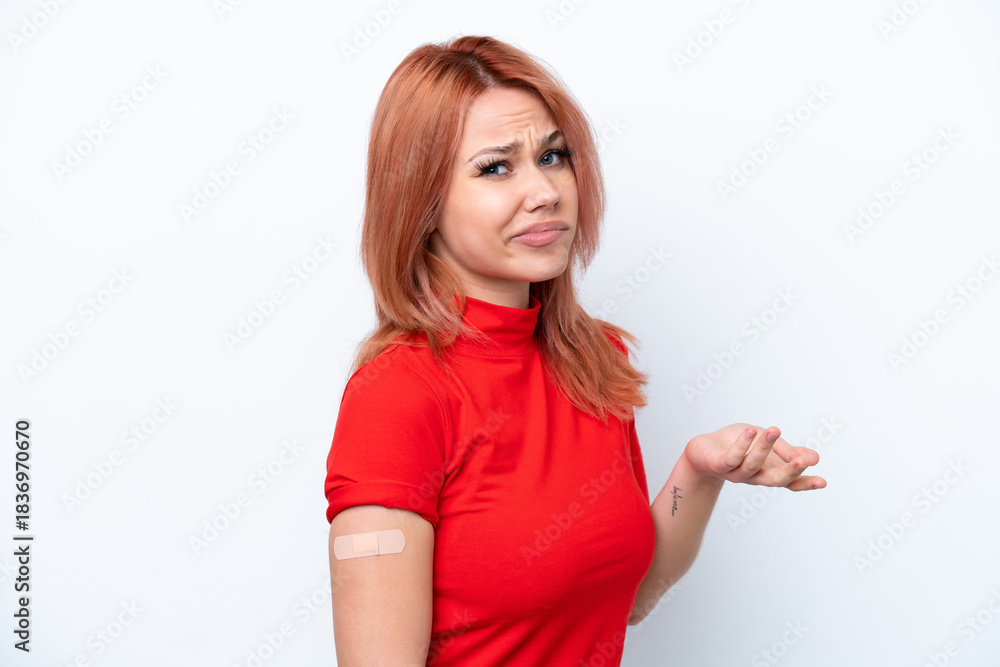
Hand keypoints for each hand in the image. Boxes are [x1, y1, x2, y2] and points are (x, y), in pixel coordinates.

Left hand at [683, 423, 826, 490]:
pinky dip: (741, 445)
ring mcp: (736, 473)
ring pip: (752, 464)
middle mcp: (754, 476)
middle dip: (790, 471)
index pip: (790, 481)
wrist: (703, 449)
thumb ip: (787, 451)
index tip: (823, 482)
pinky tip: (749, 432)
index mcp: (769, 471)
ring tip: (774, 430)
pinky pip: (731, 457)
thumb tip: (815, 458)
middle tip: (804, 460)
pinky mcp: (719, 465)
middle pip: (775, 479)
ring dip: (764, 447)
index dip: (806, 483)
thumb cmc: (738, 445)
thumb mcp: (766, 443)